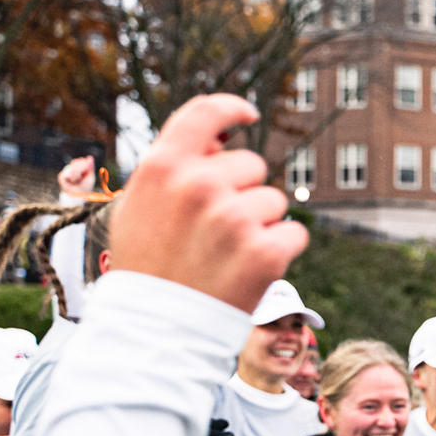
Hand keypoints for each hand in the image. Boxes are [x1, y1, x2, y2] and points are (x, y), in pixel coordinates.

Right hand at [57, 155, 94, 196]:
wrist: (79, 196)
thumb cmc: (85, 187)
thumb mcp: (90, 176)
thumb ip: (90, 167)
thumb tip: (90, 157)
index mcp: (79, 167)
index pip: (81, 160)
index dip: (85, 164)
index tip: (88, 172)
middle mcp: (71, 168)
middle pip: (76, 162)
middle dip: (82, 170)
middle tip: (82, 177)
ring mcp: (66, 171)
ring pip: (73, 168)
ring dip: (78, 175)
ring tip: (78, 180)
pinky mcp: (61, 176)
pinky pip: (68, 173)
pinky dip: (73, 177)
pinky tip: (73, 181)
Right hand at [108, 94, 306, 313]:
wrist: (158, 327)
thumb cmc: (150, 263)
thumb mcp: (140, 205)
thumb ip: (175, 167)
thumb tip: (220, 139)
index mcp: (163, 167)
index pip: (204, 114)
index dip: (230, 108)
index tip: (248, 113)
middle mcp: (199, 186)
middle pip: (251, 164)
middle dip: (242, 191)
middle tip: (215, 230)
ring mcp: (234, 219)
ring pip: (274, 200)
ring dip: (262, 223)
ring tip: (227, 254)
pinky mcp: (267, 252)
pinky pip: (294, 233)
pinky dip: (281, 250)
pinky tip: (250, 269)